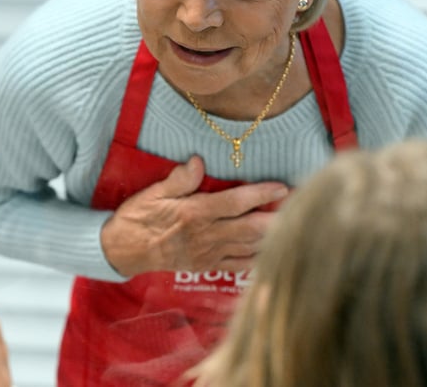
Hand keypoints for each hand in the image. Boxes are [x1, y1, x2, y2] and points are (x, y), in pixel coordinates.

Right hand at [100, 155, 289, 276]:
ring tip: (295, 226)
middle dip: (279, 218)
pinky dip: (259, 259)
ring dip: (274, 237)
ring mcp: (209, 254)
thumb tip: (198, 161)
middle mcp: (207, 235)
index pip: (236, 202)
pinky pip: (239, 265)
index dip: (261, 194)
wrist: (124, 252)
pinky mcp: (207, 266)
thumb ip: (179, 179)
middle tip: (301, 207)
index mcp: (195, 213)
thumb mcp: (153, 193)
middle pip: (252, 227)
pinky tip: (273, 251)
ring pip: (250, 247)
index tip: (283, 187)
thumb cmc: (138, 218)